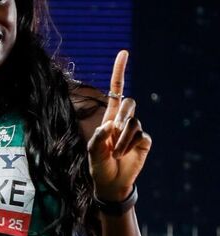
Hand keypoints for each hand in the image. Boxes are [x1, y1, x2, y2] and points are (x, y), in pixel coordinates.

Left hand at [87, 50, 151, 201]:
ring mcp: (135, 130)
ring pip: (133, 121)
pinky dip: (128, 145)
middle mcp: (123, 121)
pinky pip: (139, 135)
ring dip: (122, 137)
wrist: (110, 183)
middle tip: (111, 137)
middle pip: (129, 103)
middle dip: (120, 117)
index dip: (120, 72)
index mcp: (109, 118)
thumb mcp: (92, 152)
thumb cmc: (98, 166)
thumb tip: (109, 126)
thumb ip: (98, 138)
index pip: (116, 90)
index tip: (124, 53)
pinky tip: (123, 154)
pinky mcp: (144, 140)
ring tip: (115, 152)